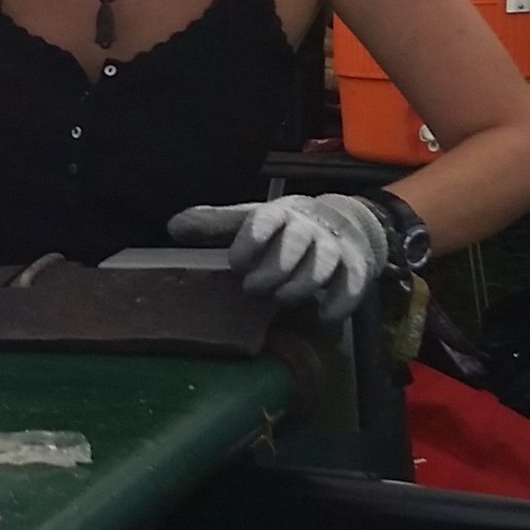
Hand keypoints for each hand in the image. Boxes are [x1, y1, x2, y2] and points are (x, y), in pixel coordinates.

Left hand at [168, 194, 389, 321]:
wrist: (338, 223)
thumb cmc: (281, 229)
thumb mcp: (249, 221)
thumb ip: (214, 224)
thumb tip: (174, 227)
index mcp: (277, 213)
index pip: (264, 220)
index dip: (250, 241)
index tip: (236, 262)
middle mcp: (308, 227)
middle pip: (293, 244)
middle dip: (273, 269)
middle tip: (253, 287)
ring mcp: (333, 247)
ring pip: (321, 265)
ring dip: (300, 286)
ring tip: (281, 299)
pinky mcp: (355, 268)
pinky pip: (352, 285)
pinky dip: (338, 303)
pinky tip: (321, 316)